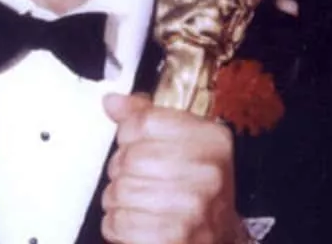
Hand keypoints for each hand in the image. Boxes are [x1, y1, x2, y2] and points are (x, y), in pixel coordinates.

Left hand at [101, 94, 244, 243]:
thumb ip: (148, 118)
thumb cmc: (197, 191)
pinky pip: (118, 222)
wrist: (218, 238)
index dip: (130, 134)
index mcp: (212, 140)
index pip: (146, 121)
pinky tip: (138, 222)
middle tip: (139, 180)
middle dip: (122, 171)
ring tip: (139, 203)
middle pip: (130, 157)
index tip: (136, 144)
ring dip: (118, 200)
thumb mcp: (186, 145)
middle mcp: (208, 172)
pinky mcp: (172, 237)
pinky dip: (118, 224)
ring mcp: (192, 207)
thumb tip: (113, 101)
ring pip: (119, 191)